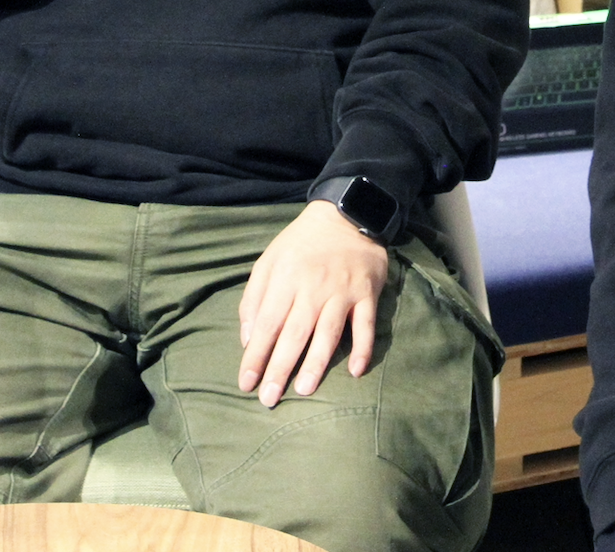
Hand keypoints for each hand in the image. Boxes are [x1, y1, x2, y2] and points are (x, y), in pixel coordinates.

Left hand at [237, 199, 389, 406]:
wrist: (346, 215)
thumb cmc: (301, 243)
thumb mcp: (269, 260)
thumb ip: (254, 298)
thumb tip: (248, 339)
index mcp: (285, 278)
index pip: (267, 324)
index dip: (256, 355)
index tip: (246, 383)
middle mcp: (313, 286)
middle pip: (295, 333)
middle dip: (280, 367)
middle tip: (269, 399)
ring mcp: (343, 291)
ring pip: (328, 332)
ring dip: (316, 363)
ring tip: (304, 390)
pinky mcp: (368, 293)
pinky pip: (366, 324)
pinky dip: (363, 347)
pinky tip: (355, 371)